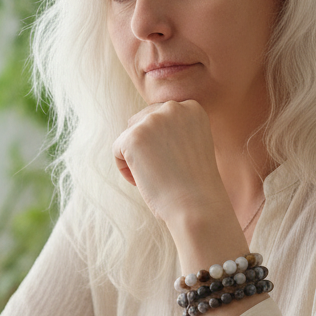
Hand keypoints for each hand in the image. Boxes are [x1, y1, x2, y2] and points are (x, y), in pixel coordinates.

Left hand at [112, 100, 229, 227]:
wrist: (198, 207)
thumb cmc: (196, 184)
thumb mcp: (192, 145)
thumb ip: (175, 130)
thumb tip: (145, 128)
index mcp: (192, 108)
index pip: (161, 116)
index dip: (161, 141)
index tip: (171, 162)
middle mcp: (174, 108)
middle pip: (141, 120)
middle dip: (145, 145)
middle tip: (160, 171)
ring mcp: (153, 121)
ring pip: (129, 134)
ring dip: (135, 156)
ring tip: (152, 177)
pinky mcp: (133, 137)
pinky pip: (117, 150)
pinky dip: (124, 168)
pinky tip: (141, 182)